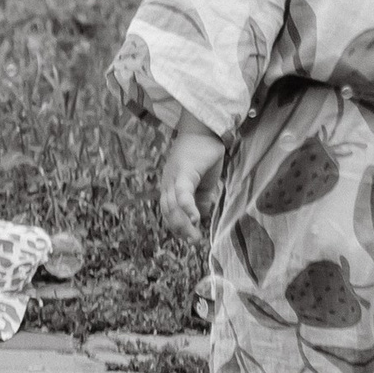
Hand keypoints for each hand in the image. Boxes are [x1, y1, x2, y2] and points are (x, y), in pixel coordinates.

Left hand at [156, 122, 222, 244]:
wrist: (205, 130)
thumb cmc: (204, 155)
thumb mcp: (204, 184)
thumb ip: (201, 200)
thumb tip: (200, 218)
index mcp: (171, 187)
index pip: (168, 213)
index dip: (177, 227)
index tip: (189, 238)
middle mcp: (168, 183)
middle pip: (167, 212)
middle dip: (180, 230)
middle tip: (194, 242)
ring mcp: (173, 177)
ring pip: (172, 206)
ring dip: (183, 224)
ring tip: (195, 236)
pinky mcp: (183, 171)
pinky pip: (182, 193)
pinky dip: (187, 208)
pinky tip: (195, 219)